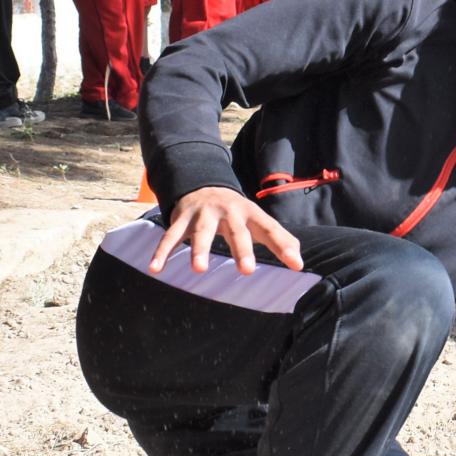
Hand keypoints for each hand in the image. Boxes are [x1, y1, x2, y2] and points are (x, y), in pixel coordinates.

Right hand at [150, 185, 303, 275]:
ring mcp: (203, 214)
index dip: (284, 246)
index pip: (271, 229)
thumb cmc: (238, 213)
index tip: (296, 265)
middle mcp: (228, 212)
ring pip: (201, 232)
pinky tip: (155, 269)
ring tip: (198, 270)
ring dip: (199, 249)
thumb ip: (280, 240)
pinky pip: (171, 236)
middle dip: (241, 249)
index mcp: (250, 214)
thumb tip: (300, 264)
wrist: (203, 185)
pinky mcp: (182, 218)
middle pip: (236, 231)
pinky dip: (162, 252)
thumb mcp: (258, 222)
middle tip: (247, 270)